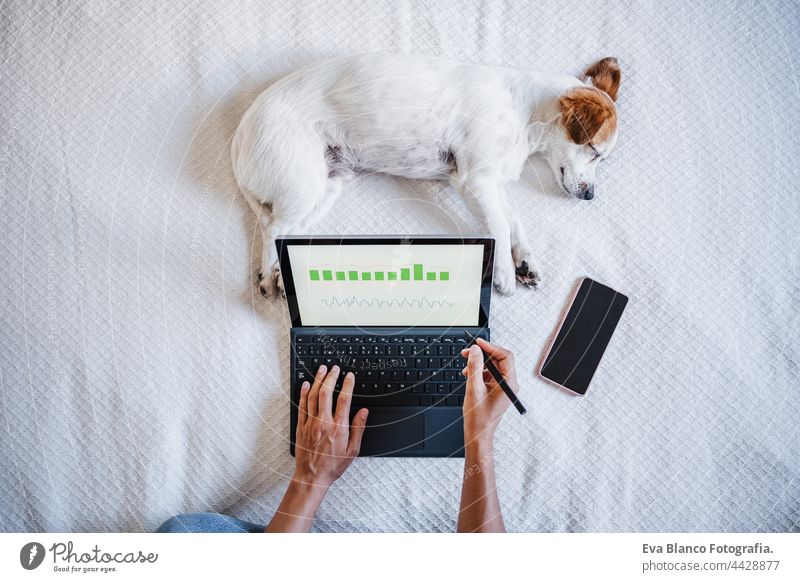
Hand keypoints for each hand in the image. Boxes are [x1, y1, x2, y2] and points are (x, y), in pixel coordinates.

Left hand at [294, 365, 368, 488]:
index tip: (349, 376)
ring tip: (322, 370)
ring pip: (313, 396)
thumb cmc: (333, 465)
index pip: (344, 400)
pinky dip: (304, 393)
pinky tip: (307, 384)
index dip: (347, 385)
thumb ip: (358, 429)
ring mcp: (311, 424)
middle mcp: (324, 423)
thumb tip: (363, 412)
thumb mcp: (353, 450)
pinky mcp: (301, 427)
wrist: (312, 477)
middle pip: (327, 393)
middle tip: (334, 368)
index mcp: (339, 428)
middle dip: (331, 377)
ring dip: (318, 381)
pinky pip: (302, 406)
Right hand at [460, 339, 517, 446]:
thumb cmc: (479, 418)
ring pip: (493, 367)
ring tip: (466, 367)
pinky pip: (489, 375)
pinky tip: (468, 375)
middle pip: (499, 360)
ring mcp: (503, 387)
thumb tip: (475, 350)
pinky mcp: (496, 390)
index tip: (478, 343)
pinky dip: (478, 372)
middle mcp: (509, 384)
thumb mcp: (474, 389)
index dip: (491, 347)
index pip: (505, 356)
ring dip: (478, 364)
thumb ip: (475, 367)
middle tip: (468, 352)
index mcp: (509, 383)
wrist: (478, 434)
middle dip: (482, 354)